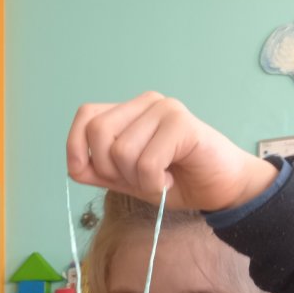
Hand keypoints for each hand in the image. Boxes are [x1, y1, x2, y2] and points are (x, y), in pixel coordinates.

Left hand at [67, 93, 276, 210]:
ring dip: (137, 179)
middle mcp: (145, 103)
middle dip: (110, 169)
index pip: (86, 115)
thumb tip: (73, 165)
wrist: (219, 188)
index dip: (76, 146)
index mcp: (128, 112)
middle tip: (136, 178)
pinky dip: (153, 182)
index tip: (91, 172)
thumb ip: (98, 171)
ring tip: (158, 178)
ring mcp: (164, 109)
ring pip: (121, 151)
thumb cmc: (175, 180)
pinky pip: (147, 162)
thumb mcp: (126, 179)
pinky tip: (169, 179)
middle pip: (98, 134)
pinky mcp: (182, 124)